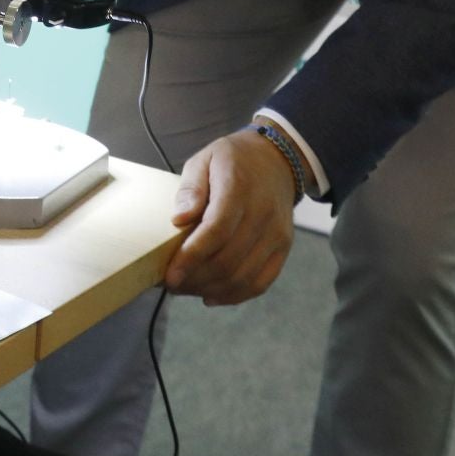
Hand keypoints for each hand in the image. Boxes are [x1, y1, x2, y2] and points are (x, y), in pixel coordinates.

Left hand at [164, 130, 297, 305]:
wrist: (277, 160)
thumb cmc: (233, 160)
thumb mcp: (204, 160)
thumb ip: (190, 189)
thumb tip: (178, 219)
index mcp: (239, 188)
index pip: (216, 230)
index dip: (192, 257)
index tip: (170, 275)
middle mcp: (263, 213)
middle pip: (229, 259)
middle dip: (196, 279)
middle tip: (172, 284)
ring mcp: (277, 233)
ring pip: (244, 276)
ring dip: (212, 289)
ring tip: (187, 289)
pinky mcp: (284, 247)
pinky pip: (262, 281)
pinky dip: (235, 295)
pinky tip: (212, 296)